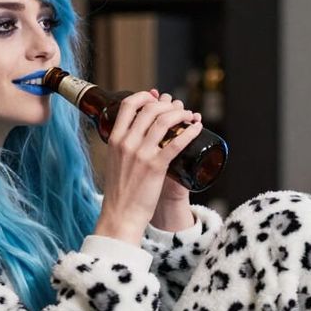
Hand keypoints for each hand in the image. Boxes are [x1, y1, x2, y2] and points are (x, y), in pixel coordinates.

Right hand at [93, 90, 203, 244]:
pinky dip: (189, 132)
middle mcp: (126, 142)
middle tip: (178, 109)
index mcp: (114, 139)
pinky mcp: (155, 167)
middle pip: (150, 109)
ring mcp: (141, 154)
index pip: (128, 105)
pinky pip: (176, 143)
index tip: (155, 97)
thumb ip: (121, 148)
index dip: (145, 96)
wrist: (120, 215)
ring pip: (164, 121)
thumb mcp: (114, 162)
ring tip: (189, 116)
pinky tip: (197, 128)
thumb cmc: (119, 192)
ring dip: (181, 114)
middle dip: (168, 104)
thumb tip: (131, 137)